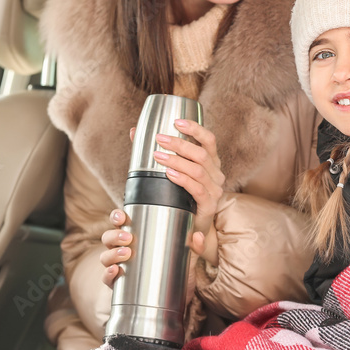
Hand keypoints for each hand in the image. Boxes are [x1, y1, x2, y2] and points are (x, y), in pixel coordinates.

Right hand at [100, 208, 206, 288]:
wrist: (176, 296)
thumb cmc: (176, 267)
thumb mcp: (188, 254)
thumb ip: (195, 245)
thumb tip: (197, 236)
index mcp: (135, 235)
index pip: (120, 222)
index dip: (117, 216)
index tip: (123, 216)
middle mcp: (122, 249)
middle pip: (108, 237)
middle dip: (115, 235)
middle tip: (129, 238)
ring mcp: (118, 266)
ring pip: (105, 257)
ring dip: (112, 253)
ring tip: (126, 254)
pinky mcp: (118, 285)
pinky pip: (107, 279)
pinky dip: (108, 274)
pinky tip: (116, 271)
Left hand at [151, 119, 224, 236]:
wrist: (189, 228)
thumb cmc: (180, 196)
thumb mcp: (173, 172)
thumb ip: (155, 151)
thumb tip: (133, 131)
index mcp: (212, 162)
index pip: (209, 140)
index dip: (195, 129)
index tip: (176, 122)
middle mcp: (216, 174)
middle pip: (201, 154)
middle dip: (179, 144)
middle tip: (159, 139)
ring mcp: (214, 190)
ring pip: (198, 170)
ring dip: (177, 161)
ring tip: (158, 156)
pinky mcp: (209, 205)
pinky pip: (196, 189)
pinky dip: (182, 179)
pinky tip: (169, 174)